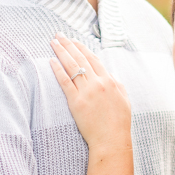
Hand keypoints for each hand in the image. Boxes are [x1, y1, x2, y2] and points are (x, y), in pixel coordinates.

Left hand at [50, 34, 131, 150]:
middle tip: (58, 35)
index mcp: (110, 81)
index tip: (73, 40)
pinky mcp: (76, 102)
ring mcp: (86, 92)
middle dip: (68, 44)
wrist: (111, 140)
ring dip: (61, 52)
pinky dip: (57, 70)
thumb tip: (110, 73)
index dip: (82, 48)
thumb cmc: (119, 123)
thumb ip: (117, 84)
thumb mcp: (124, 99)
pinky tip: (51, 61)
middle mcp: (98, 83)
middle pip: (80, 58)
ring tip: (53, 42)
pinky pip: (65, 82)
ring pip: (71, 66)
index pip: (93, 59)